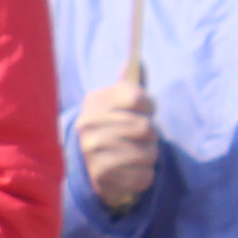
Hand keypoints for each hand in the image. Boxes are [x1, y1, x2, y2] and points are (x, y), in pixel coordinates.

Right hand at [75, 76, 160, 213]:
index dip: (149, 107)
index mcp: (96, 101)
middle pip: (146, 128)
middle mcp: (89, 124)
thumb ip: (130, 83)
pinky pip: (144, 176)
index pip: (140, 99)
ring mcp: (93, 150)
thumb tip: (136, 61)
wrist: (87, 165)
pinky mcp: (101, 176)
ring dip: (148, 156)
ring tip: (133, 155)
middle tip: (136, 138)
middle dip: (150, 136)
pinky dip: (144, 176)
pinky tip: (130, 171)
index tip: (142, 112)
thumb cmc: (113, 126)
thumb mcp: (119, 102)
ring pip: (149, 153)